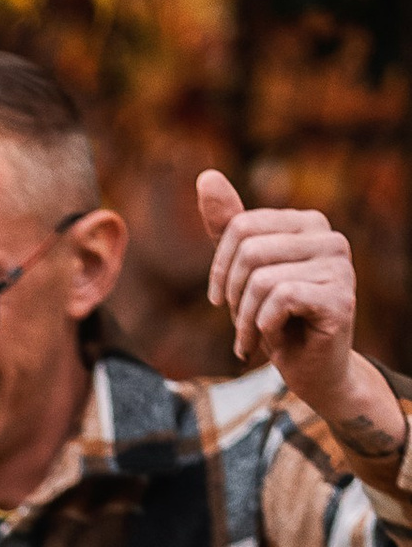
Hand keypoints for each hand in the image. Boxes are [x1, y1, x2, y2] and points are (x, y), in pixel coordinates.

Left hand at [197, 169, 402, 458]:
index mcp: (307, 223)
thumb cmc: (278, 321)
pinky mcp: (340, 298)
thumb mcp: (245, 272)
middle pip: (249, 251)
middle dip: (231, 297)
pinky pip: (280, 300)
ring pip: (262, 279)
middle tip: (239, 324)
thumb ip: (229, 227)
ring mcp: (339, 265)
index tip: (221, 300)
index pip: (241, 227)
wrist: (313, 370)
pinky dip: (264, 327)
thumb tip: (206, 176)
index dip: (220, 269)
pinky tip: (274, 341)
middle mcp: (329, 236)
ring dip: (244, 320)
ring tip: (252, 337)